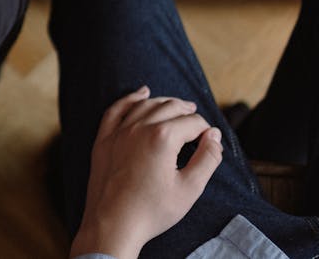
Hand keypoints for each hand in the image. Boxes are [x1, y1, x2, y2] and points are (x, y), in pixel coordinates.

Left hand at [71, 87, 223, 258]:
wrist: (113, 225)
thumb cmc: (152, 211)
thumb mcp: (190, 189)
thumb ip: (207, 159)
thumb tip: (214, 136)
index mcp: (163, 137)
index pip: (192, 122)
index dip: (205, 129)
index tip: (210, 140)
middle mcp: (139, 127)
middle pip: (170, 107)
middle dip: (187, 111)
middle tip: (196, 117)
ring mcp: (119, 132)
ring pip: (145, 105)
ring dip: (164, 102)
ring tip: (177, 106)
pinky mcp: (104, 140)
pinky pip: (116, 110)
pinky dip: (130, 99)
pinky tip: (140, 94)